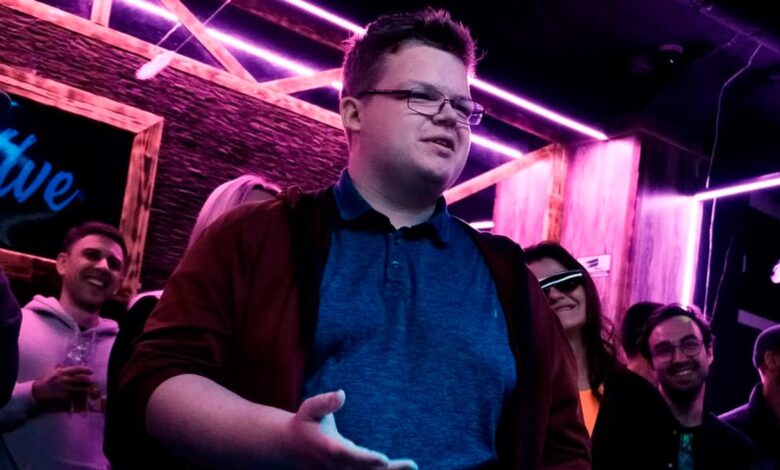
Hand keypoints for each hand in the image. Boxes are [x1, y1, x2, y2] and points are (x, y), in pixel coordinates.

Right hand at [31, 366, 96, 408]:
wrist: (36, 393)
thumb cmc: (44, 382)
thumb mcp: (52, 372)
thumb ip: (59, 368)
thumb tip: (62, 364)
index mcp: (62, 372)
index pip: (77, 369)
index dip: (86, 370)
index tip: (91, 372)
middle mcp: (64, 379)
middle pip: (82, 379)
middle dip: (89, 381)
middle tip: (92, 382)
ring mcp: (64, 388)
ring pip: (80, 389)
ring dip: (87, 389)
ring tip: (90, 390)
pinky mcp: (63, 397)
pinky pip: (75, 396)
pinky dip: (80, 396)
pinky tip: (83, 396)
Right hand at [283, 390, 416, 469]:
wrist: (291, 447)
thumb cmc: (305, 423)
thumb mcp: (309, 408)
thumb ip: (324, 402)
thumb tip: (341, 394)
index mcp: (329, 448)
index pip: (350, 456)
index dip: (366, 459)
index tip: (384, 459)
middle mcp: (336, 466)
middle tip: (410, 464)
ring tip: (411, 466)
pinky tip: (400, 468)